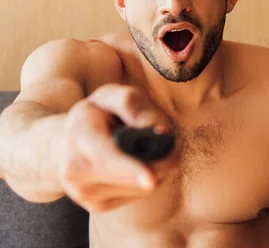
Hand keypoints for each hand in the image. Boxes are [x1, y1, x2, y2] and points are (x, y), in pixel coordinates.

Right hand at [56, 84, 178, 212]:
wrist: (63, 146)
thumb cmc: (96, 116)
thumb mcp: (110, 96)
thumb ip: (131, 103)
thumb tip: (151, 128)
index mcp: (78, 134)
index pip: (105, 157)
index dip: (130, 169)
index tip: (150, 180)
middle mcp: (75, 169)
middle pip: (128, 178)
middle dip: (158, 165)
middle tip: (172, 146)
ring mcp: (84, 193)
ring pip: (139, 188)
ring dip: (156, 170)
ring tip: (148, 149)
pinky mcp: (97, 206)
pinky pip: (136, 195)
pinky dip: (146, 179)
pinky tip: (137, 164)